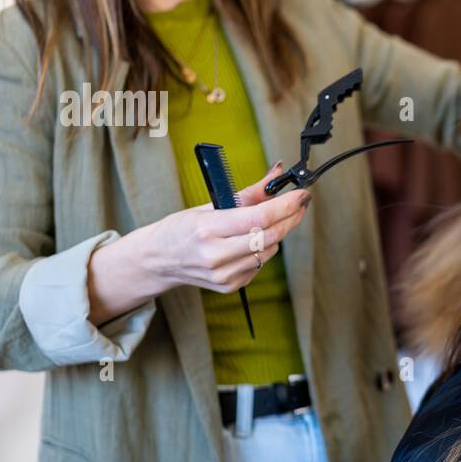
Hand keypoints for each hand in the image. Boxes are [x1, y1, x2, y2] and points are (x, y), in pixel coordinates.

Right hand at [142, 160, 310, 293]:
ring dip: (276, 233)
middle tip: (299, 204)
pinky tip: (249, 242)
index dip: (286, 206)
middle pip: (270, 236)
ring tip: (265, 222)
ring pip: (269, 250)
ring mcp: (224, 274)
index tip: (302, 195)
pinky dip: (263, 250)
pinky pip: (260, 264)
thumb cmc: (182, 228)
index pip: (259, 218)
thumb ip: (248, 194)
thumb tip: (276, 176)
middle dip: (290, 218)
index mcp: (207, 229)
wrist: (159, 260)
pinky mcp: (230, 285)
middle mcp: (215, 255)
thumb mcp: (210, 205)